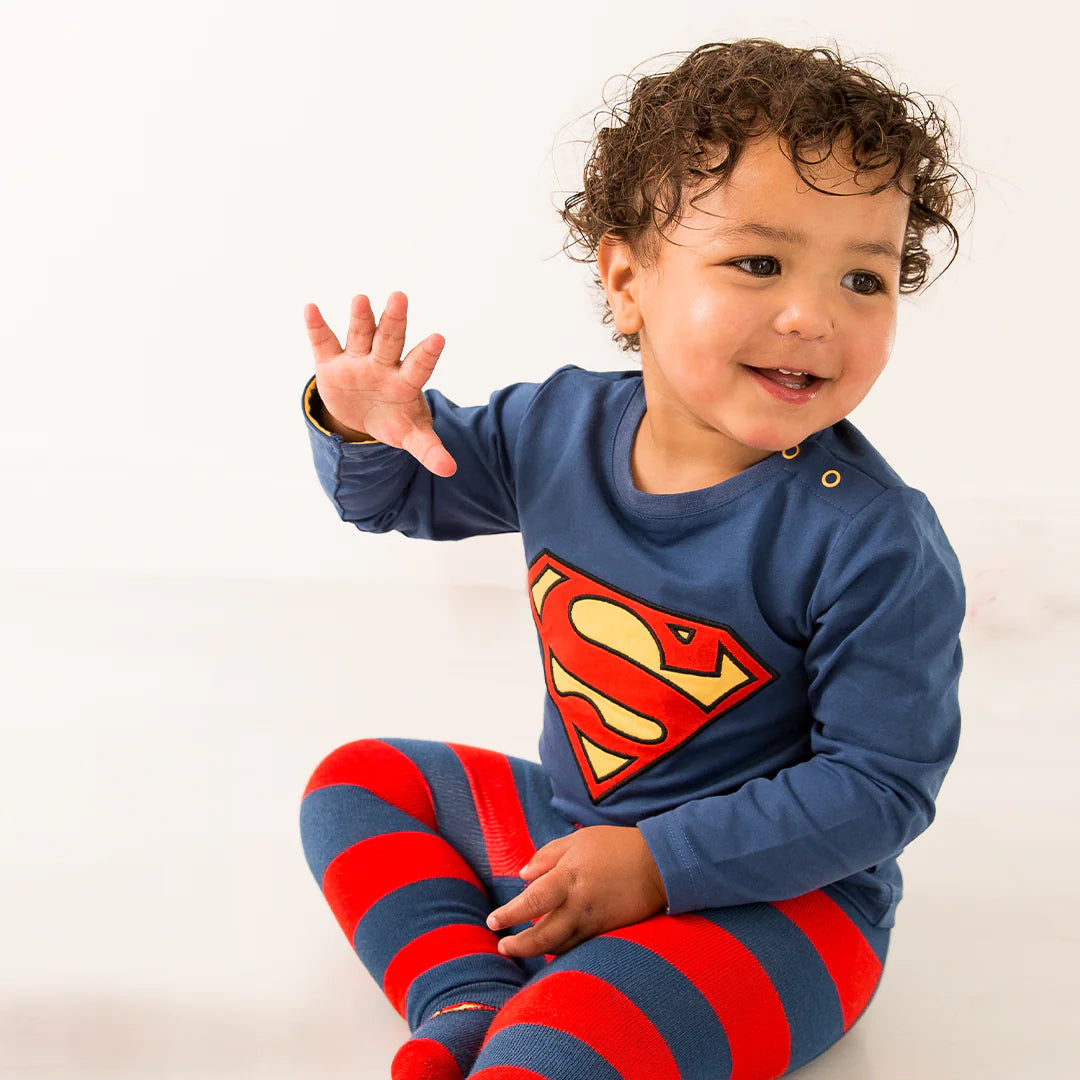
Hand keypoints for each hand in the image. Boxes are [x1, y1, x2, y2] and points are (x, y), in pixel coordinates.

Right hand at [303, 291, 456, 476]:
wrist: (364, 417)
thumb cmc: (395, 420)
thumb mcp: (411, 436)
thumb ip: (429, 449)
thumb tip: (449, 470)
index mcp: (405, 382)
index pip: (418, 366)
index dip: (427, 355)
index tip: (438, 338)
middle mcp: (383, 364)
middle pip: (390, 340)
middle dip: (394, 321)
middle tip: (400, 298)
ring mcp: (357, 361)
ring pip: (360, 335)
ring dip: (361, 318)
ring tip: (362, 300)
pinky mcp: (331, 363)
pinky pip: (324, 343)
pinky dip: (316, 327)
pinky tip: (310, 308)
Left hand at [485, 826, 668, 958]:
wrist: (659, 865)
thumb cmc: (615, 847)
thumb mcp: (578, 840)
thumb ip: (547, 856)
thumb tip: (523, 876)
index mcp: (568, 878)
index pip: (531, 902)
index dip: (509, 914)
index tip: (492, 921)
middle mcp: (579, 905)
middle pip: (541, 937)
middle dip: (518, 946)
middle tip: (502, 945)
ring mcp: (594, 923)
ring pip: (559, 947)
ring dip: (536, 951)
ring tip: (520, 947)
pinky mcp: (608, 933)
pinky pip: (578, 947)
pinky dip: (560, 948)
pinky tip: (551, 945)